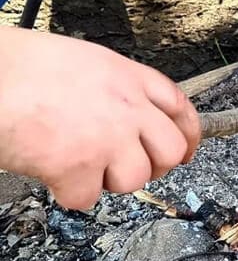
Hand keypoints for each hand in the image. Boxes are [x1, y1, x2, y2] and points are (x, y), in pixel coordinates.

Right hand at [0, 28, 200, 209]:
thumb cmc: (25, 68)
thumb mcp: (90, 62)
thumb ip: (119, 90)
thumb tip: (136, 117)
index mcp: (130, 78)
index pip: (180, 109)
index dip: (188, 135)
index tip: (186, 151)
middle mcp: (128, 108)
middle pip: (171, 151)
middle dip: (152, 164)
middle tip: (124, 164)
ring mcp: (107, 138)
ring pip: (134, 179)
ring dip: (107, 180)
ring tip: (78, 160)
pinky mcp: (78, 166)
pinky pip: (87, 198)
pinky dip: (69, 192)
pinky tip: (53, 171)